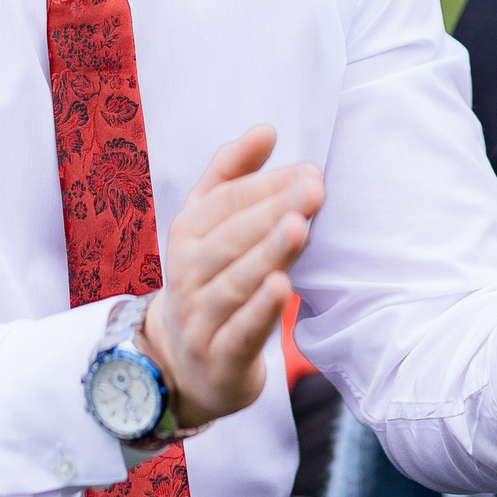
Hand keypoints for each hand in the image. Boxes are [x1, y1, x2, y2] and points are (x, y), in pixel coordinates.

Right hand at [141, 126, 323, 429]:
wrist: (182, 366)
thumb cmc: (209, 280)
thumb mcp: (208, 226)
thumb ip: (232, 174)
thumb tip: (266, 130)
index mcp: (186, 235)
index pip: (224, 203)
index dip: (265, 185)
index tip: (308, 170)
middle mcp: (186, 275)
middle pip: (230, 239)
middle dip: (272, 211)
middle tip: (313, 189)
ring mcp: (199, 319)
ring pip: (234, 283)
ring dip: (267, 253)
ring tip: (299, 227)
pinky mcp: (219, 359)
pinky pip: (239, 332)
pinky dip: (259, 310)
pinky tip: (282, 286)